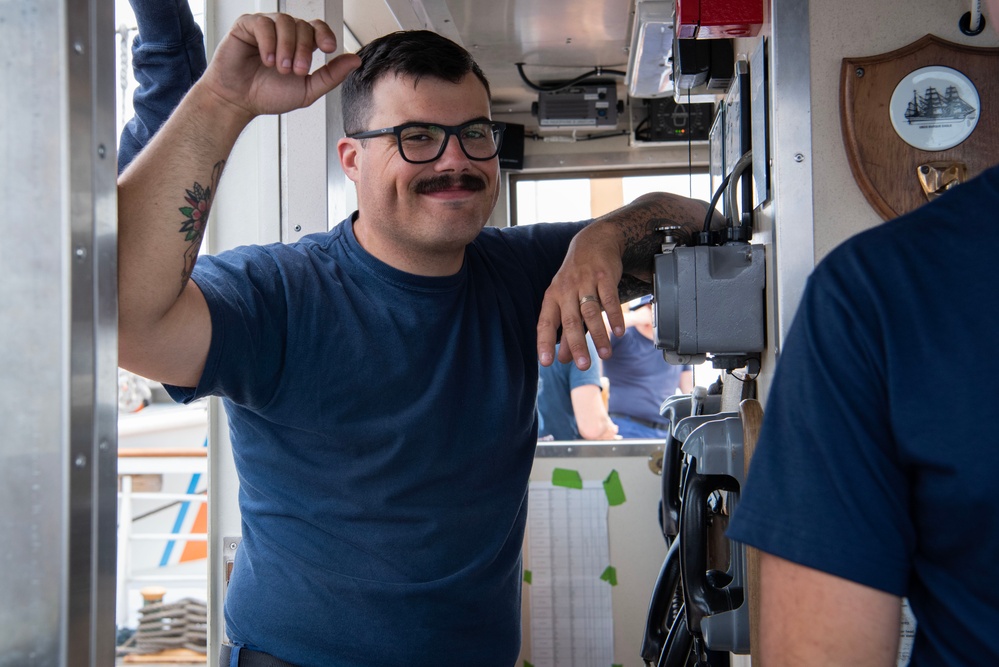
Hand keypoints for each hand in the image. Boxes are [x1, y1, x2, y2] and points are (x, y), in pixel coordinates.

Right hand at [200, 13, 360, 122]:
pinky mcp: (246, 26)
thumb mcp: (307, 90)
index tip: (328, 48)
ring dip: (286, 47)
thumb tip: (354, 60)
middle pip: (303, 26)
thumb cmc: (269, 95)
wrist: (239, 102)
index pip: (317, 28)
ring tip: (280, 68)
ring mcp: (266, 27)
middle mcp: (284, 33)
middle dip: (303, 50)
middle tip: (296, 71)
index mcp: (300, 45)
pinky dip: (268, 42)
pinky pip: (263, 23)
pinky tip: (266, 59)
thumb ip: (331, 76)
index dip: (325, 34)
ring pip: (285, 22)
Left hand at [537, 222, 625, 369]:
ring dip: (599, 335)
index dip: (544, 342)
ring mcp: (585, 282)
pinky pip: (610, 299)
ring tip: (605, 354)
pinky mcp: (604, 276)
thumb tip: (563, 359)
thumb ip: (564, 329)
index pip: (545, 323)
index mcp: (553, 297)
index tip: (546, 362)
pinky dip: (615, 317)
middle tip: (583, 365)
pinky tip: (618, 332)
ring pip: (591, 312)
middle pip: (570, 321)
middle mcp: (566, 290)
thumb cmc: (576, 277)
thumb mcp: (564, 299)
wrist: (594, 242)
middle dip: (576, 345)